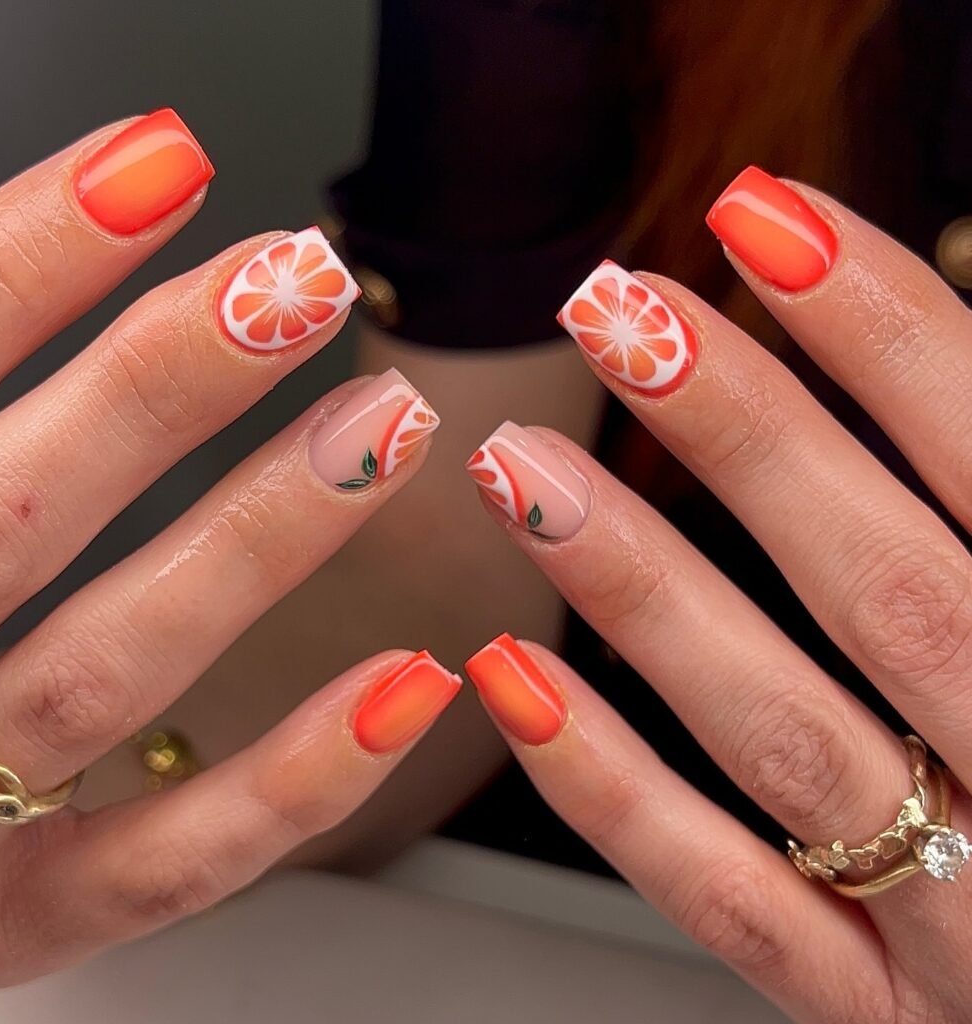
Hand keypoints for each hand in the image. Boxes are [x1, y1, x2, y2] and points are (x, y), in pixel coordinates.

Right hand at [0, 112, 454, 984]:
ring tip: (387, 428)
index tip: (161, 161)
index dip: (24, 261)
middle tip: (299, 278)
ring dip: (256, 539)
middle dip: (156, 385)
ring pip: (107, 669)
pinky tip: (411, 682)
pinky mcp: (12, 928)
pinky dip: (290, 781)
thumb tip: (40, 262)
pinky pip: (163, 865)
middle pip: (7, 518)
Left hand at [464, 167, 971, 1022]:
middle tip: (614, 310)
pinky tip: (508, 680)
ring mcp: (966, 919)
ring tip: (519, 469)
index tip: (765, 217)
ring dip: (644, 590)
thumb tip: (915, 331)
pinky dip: (612, 794)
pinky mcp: (874, 1004)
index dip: (889, 332)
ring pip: (786, 737)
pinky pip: (728, 902)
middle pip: (886, 590)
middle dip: (748, 437)